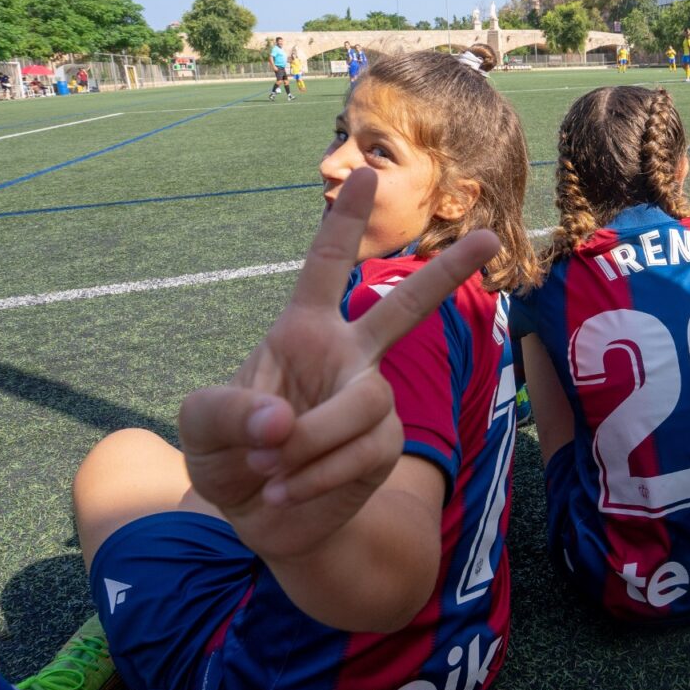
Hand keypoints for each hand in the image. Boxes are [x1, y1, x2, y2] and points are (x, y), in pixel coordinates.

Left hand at [179, 169, 499, 560]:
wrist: (257, 517)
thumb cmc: (230, 454)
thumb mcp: (200, 426)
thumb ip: (228, 413)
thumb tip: (282, 423)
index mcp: (304, 331)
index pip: (327, 266)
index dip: (344, 223)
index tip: (364, 173)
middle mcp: (348, 358)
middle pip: (404, 310)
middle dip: (447, 273)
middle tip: (489, 236)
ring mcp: (371, 401)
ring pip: (367, 402)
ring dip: (311, 441)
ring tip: (269, 471)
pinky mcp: (382, 446)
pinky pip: (364, 449)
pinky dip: (317, 475)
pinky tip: (285, 492)